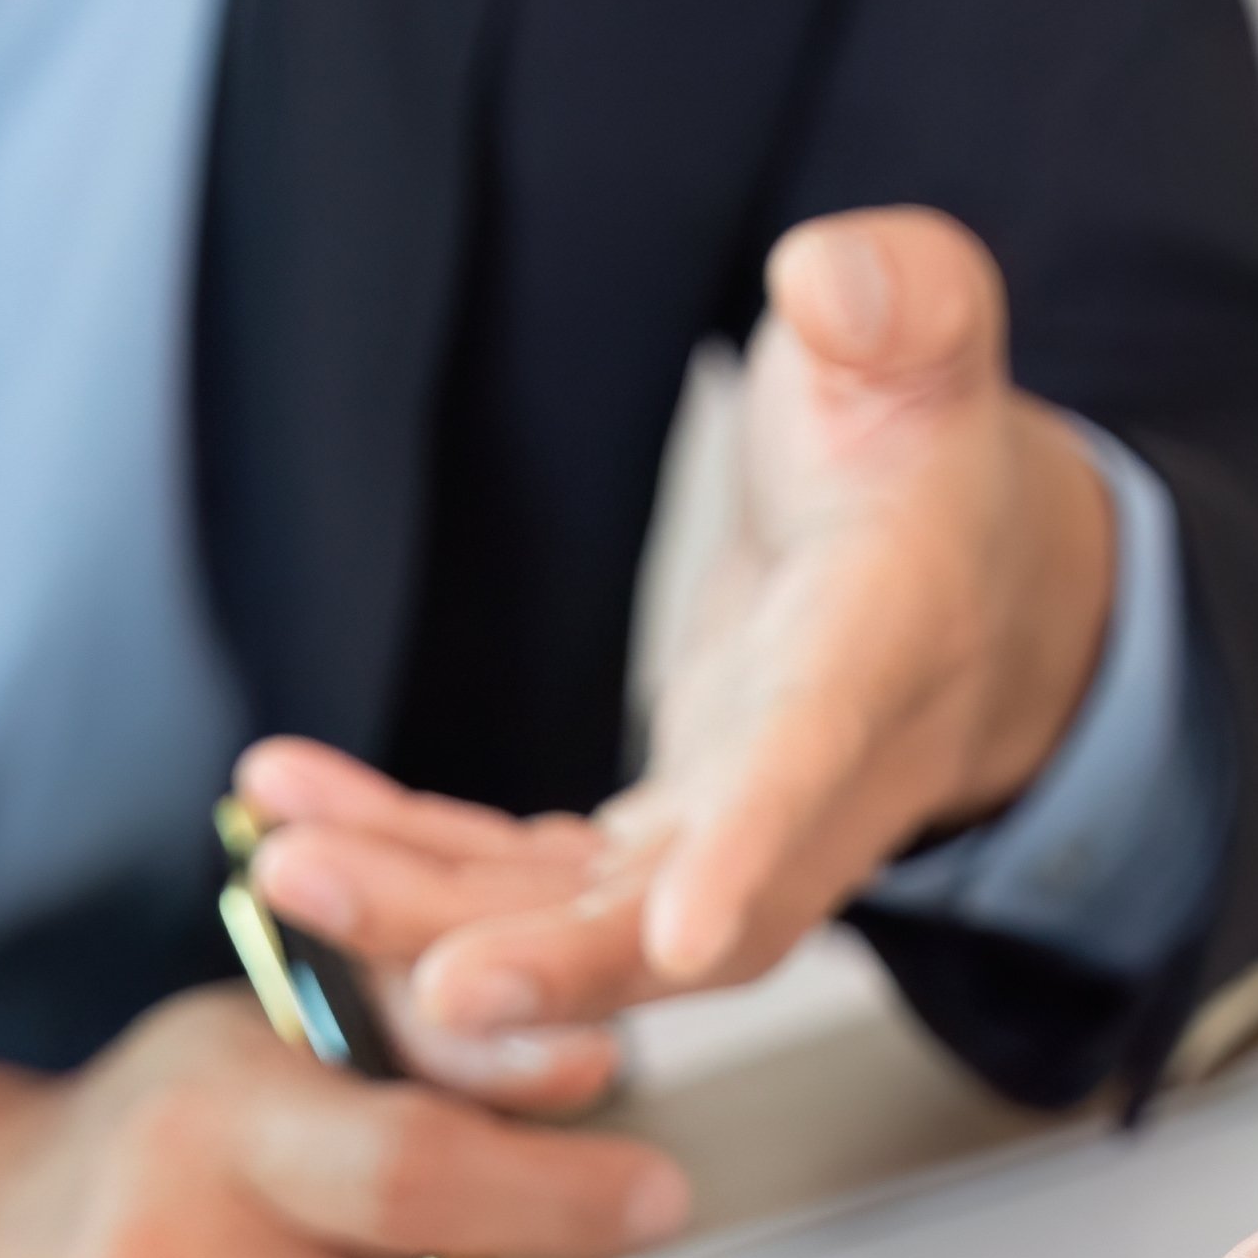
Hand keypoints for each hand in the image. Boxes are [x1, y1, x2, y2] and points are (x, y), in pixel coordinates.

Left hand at [229, 206, 1128, 1075]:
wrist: (968, 585)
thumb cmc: (926, 448)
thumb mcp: (933, 329)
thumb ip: (900, 298)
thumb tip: (830, 279)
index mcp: (886, 649)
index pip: (821, 763)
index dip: (753, 850)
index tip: (683, 930)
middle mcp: (815, 785)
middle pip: (691, 920)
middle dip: (561, 961)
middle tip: (428, 977)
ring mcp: (729, 834)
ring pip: (591, 927)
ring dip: (442, 922)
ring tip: (289, 872)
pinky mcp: (655, 844)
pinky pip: (525, 882)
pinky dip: (414, 867)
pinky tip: (292, 823)